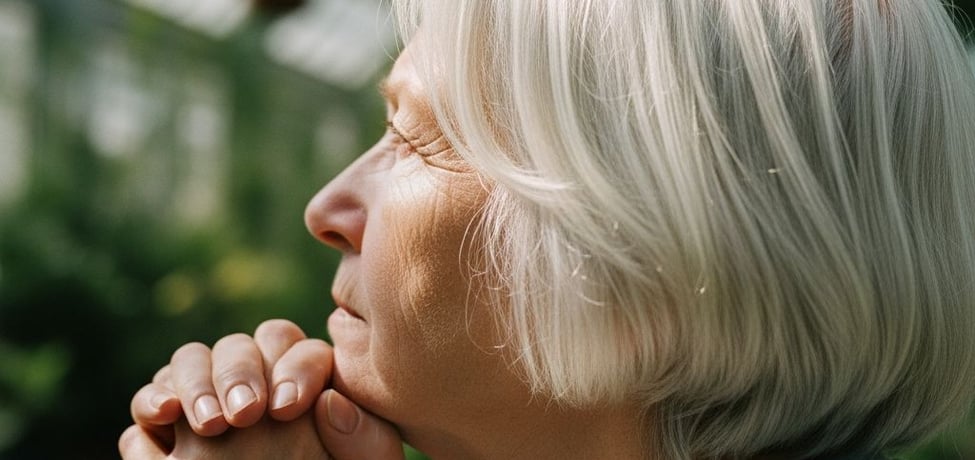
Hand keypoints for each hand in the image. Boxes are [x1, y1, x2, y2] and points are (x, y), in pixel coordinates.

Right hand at [121, 319, 405, 458]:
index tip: (287, 408)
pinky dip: (151, 401)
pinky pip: (151, 400)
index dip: (293, 368)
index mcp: (304, 383)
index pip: (296, 348)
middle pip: (239, 346)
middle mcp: (252, 383)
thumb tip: (332, 403)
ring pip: (191, 360)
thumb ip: (366, 441)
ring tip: (208, 424)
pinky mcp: (165, 431)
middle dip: (238, 372)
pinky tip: (163, 418)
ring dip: (195, 382)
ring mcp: (206, 402)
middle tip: (243, 415)